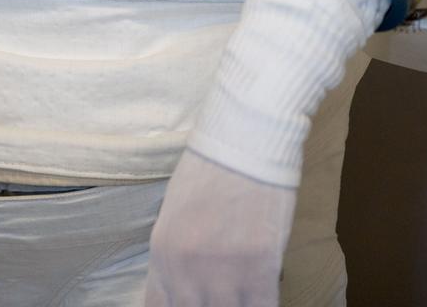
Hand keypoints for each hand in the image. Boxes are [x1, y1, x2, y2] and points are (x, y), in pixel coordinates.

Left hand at [144, 149, 296, 306]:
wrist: (245, 136)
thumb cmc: (211, 166)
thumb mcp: (175, 211)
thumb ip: (176, 256)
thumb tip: (182, 289)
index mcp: (162, 252)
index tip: (195, 303)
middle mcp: (186, 270)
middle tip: (223, 295)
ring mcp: (223, 273)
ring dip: (236, 306)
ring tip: (242, 293)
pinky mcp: (260, 269)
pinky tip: (264, 295)